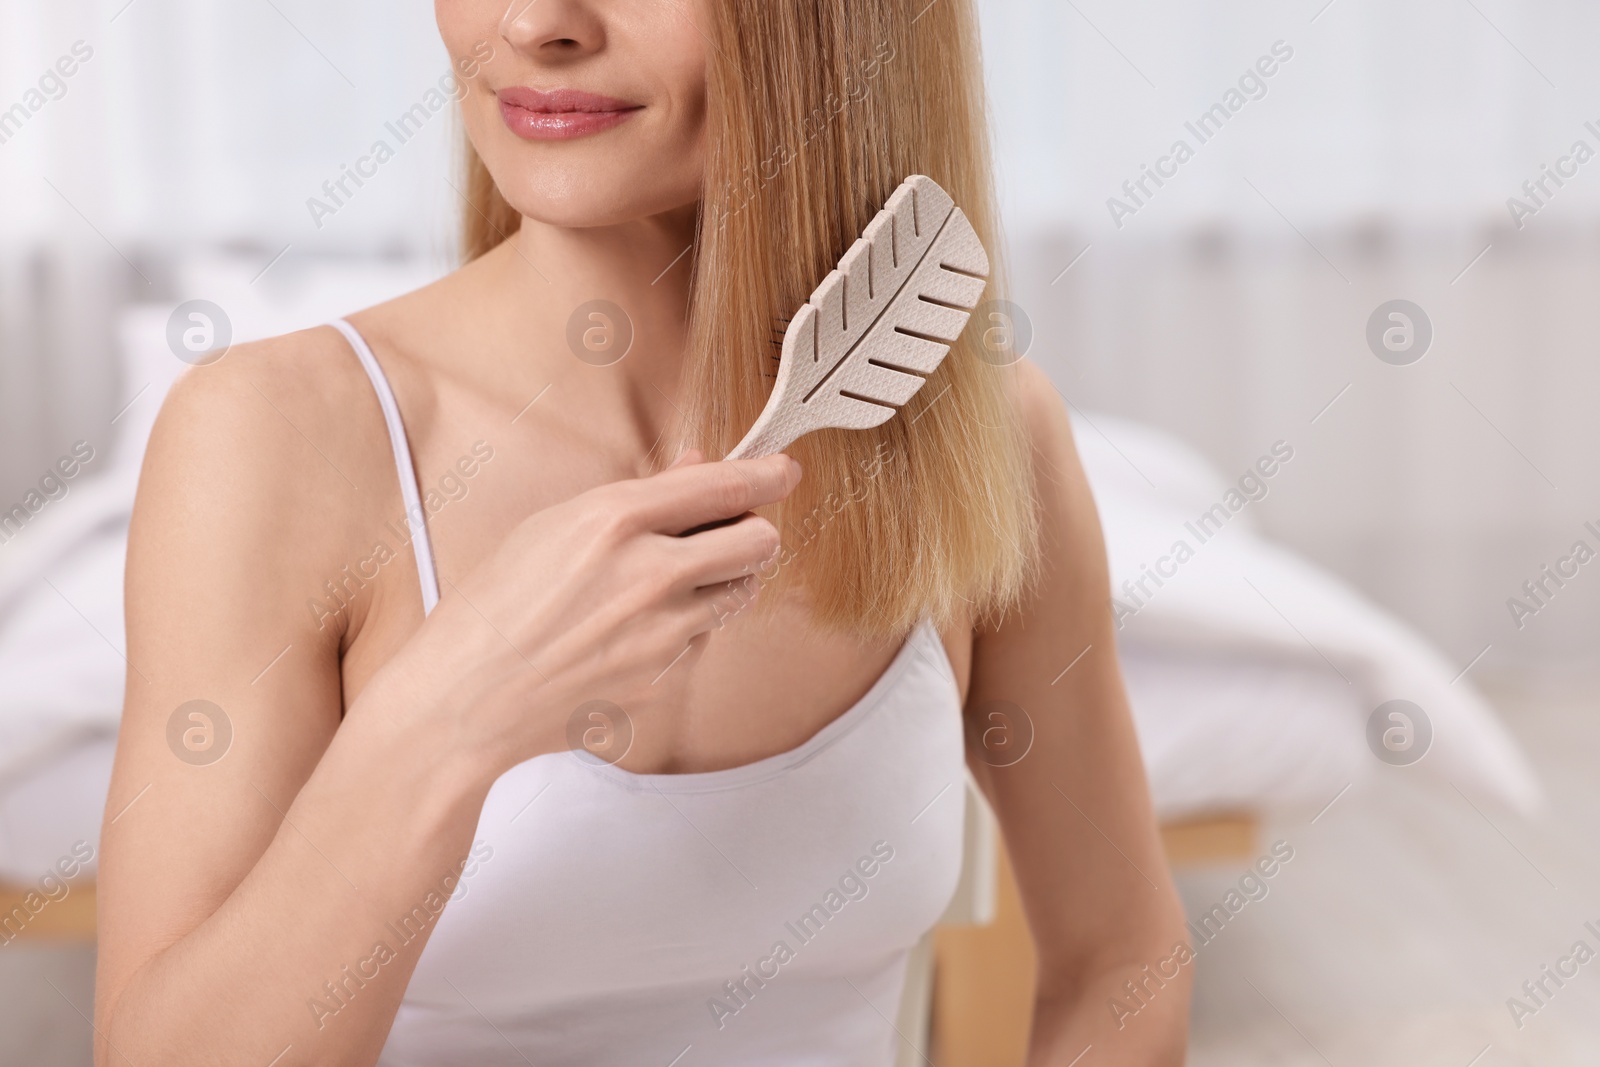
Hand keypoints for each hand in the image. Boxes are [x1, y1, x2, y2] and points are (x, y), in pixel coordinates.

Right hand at [360, 450, 800, 776]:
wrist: (465, 698)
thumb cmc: (496, 609)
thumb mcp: (554, 526)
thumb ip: (639, 497)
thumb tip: (699, 466)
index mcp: (615, 521)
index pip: (723, 487)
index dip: (766, 474)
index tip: (783, 469)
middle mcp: (649, 574)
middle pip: (758, 541)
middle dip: (752, 530)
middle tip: (731, 530)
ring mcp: (662, 633)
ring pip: (741, 592)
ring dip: (723, 580)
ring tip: (670, 582)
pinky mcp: (665, 679)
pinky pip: (703, 640)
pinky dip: (686, 628)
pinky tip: (632, 631)